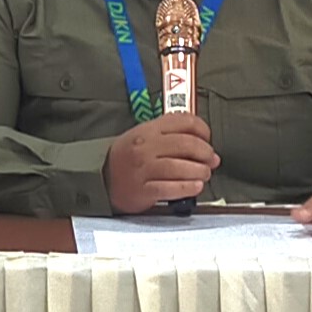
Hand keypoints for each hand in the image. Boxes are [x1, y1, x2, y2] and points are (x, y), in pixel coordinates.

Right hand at [103, 113, 218, 212]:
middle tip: (210, 160)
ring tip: (204, 174)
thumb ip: (172, 135)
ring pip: (180, 167)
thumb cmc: (128, 158)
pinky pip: (171, 188)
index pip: (184, 121)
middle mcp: (145, 147)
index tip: (208, 139)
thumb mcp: (145, 136)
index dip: (203, 130)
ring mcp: (143, 169)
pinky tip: (195, 187)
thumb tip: (207, 147)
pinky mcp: (143, 190)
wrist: (100, 179)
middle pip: (187, 144)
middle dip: (206, 153)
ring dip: (200, 172)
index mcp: (148, 130)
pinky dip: (188, 188)